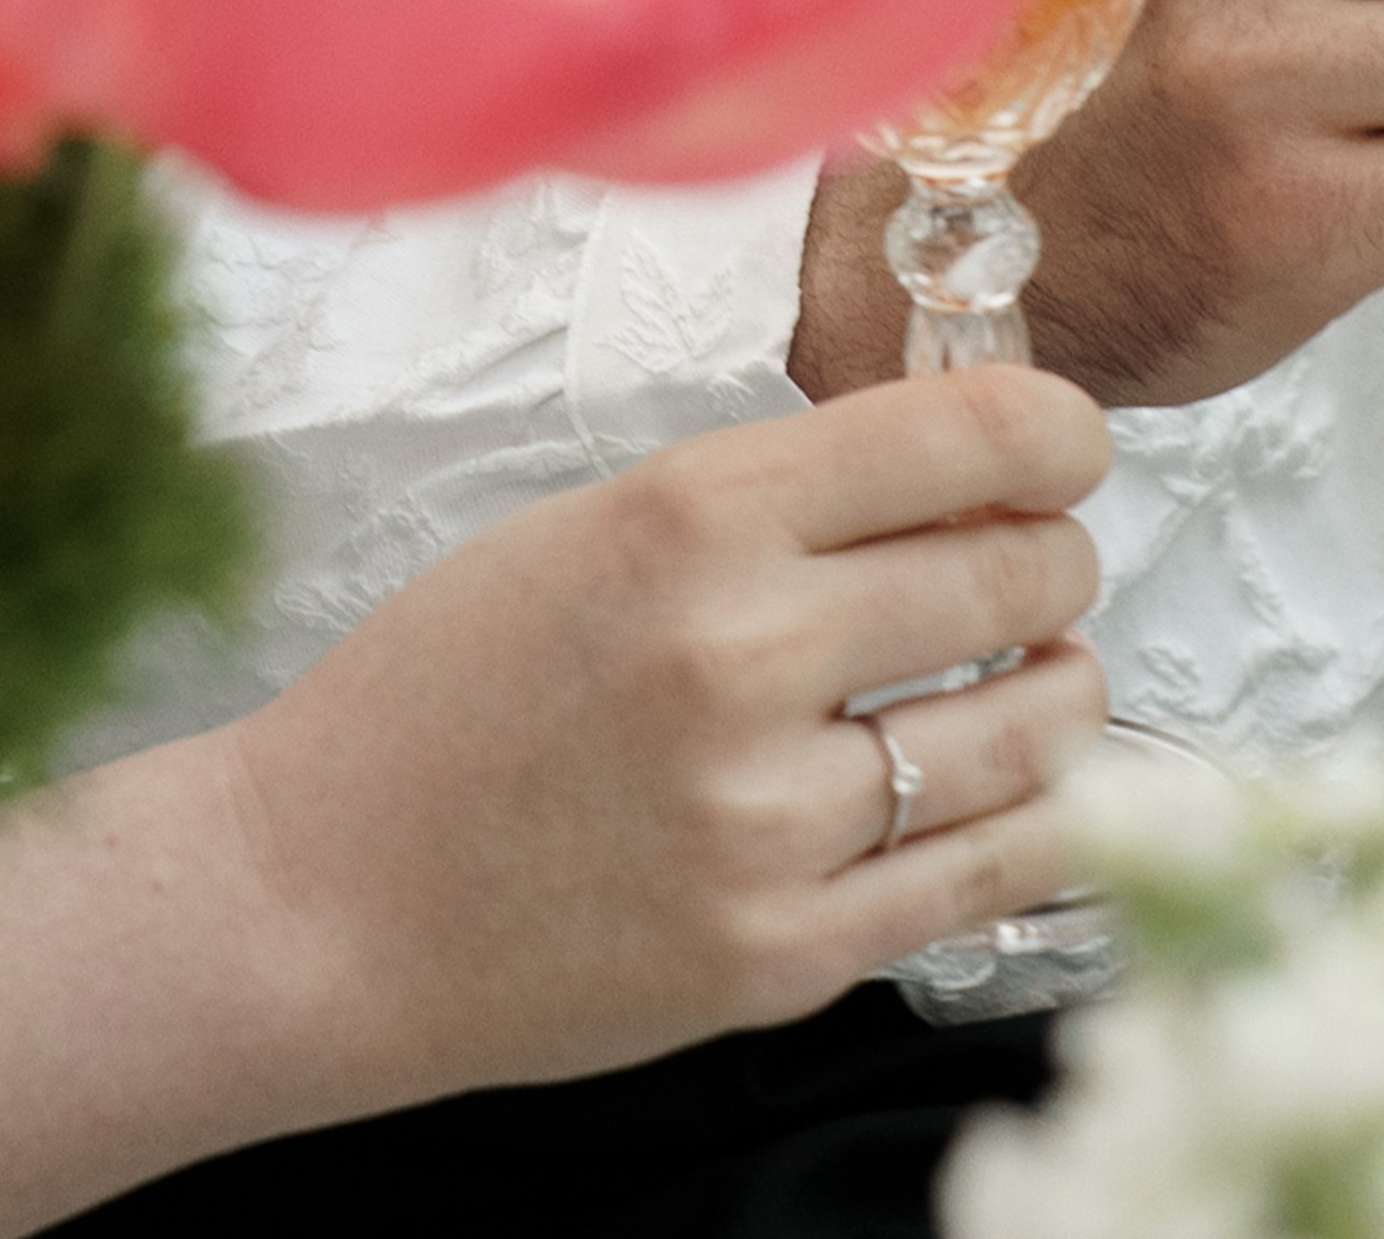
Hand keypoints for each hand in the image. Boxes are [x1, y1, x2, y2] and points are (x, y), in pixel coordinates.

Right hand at [238, 365, 1111, 1106]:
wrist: (315, 900)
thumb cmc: (447, 696)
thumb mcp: (594, 526)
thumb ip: (778, 494)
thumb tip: (972, 466)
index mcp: (690, 517)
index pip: (966, 434)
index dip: (1059, 429)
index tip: (1068, 446)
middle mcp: (742, 654)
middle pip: (1024, 568)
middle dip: (1054, 554)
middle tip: (1033, 562)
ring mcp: (768, 818)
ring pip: (1040, 724)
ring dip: (1064, 685)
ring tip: (1035, 675)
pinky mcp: (784, 954)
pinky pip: (998, 869)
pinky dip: (1042, 813)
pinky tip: (1016, 780)